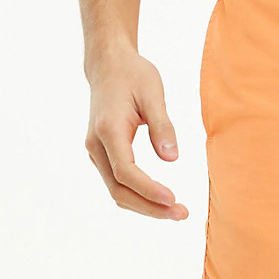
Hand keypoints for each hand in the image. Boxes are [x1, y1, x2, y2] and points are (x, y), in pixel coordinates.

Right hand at [84, 50, 188, 219]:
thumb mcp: (153, 93)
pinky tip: (159, 198)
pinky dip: (137, 194)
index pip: (126, 172)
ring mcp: (96, 151)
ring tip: (175, 211)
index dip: (149, 190)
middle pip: (119, 190)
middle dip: (150, 207)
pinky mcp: (103, 153)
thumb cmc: (132, 75)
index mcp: (108, 130)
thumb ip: (162, 126)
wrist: (108, 65)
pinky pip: (117, 182)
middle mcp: (96, 146)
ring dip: (144, 205)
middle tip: (182, 214)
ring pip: (117, 190)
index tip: (173, 200)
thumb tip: (172, 159)